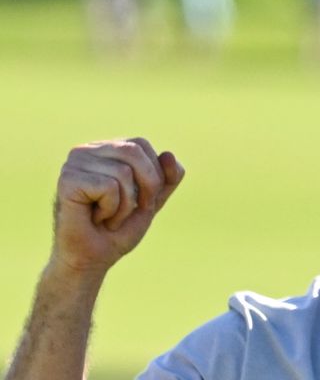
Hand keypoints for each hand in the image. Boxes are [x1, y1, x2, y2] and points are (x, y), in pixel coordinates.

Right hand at [52, 138, 184, 273]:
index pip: (142, 144)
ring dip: (125, 205)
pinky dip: (111, 209)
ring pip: (123, 172)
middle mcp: (87, 150)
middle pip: (134, 151)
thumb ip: (167, 177)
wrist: (93, 259)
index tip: (140, 200)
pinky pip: (108, 187)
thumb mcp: (153, 200)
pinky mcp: (67, 179)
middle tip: (129, 210)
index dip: (153, 174)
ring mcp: (74, 163)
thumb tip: (168, 154)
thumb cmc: (118, 229)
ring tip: (107, 216)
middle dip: (145, 186)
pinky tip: (95, 218)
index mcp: (106, 149)